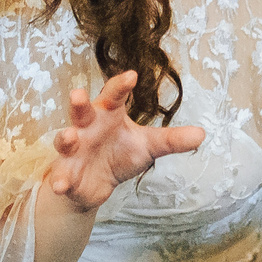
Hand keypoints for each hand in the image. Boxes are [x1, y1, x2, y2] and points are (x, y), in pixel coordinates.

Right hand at [45, 71, 204, 211]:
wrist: (95, 184)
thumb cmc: (120, 154)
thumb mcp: (148, 146)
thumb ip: (171, 140)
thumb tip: (202, 134)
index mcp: (108, 115)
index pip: (114, 96)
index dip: (121, 85)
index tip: (131, 75)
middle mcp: (87, 128)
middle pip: (81, 111)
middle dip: (79, 103)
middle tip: (79, 93)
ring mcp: (73, 151)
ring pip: (65, 140)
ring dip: (65, 137)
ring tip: (69, 137)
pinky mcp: (66, 173)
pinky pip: (60, 176)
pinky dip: (58, 180)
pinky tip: (59, 185)